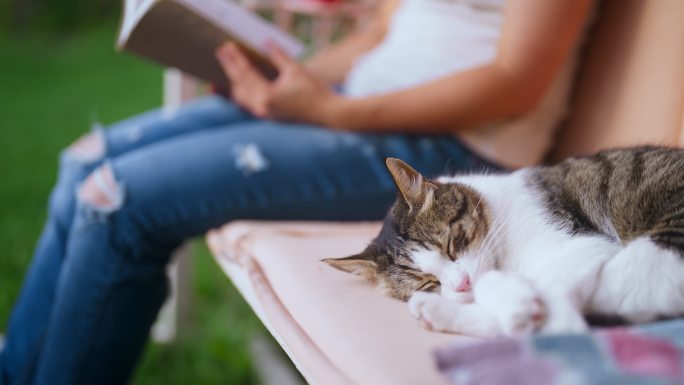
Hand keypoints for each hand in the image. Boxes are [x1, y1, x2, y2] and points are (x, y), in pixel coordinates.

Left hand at [215, 42, 341, 124]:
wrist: (328, 116)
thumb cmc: (315, 93)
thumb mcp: (296, 70)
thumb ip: (278, 56)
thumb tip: (266, 42)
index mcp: (267, 95)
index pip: (245, 73)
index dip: (235, 58)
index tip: (227, 47)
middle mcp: (261, 108)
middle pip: (238, 85)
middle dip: (230, 68)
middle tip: (222, 53)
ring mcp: (264, 115)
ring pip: (240, 97)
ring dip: (234, 82)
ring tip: (229, 68)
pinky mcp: (269, 119)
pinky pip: (248, 105)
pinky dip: (242, 93)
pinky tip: (240, 87)